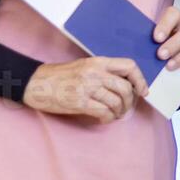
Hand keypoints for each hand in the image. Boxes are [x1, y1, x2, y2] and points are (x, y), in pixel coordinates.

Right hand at [23, 57, 148, 123]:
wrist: (36, 83)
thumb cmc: (61, 76)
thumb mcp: (85, 66)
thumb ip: (104, 72)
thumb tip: (127, 85)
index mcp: (98, 62)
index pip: (129, 66)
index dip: (140, 79)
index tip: (143, 91)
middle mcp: (94, 73)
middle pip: (126, 87)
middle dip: (130, 101)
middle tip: (126, 107)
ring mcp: (87, 87)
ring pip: (117, 102)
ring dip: (119, 112)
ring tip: (115, 114)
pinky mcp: (79, 102)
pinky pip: (104, 112)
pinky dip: (108, 118)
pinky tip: (104, 118)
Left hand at [154, 6, 179, 71]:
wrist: (171, 63)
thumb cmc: (161, 49)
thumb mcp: (153, 42)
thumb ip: (148, 40)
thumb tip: (139, 43)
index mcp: (176, 21)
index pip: (174, 14)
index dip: (165, 25)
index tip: (156, 38)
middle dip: (174, 44)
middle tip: (161, 55)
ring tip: (169, 66)